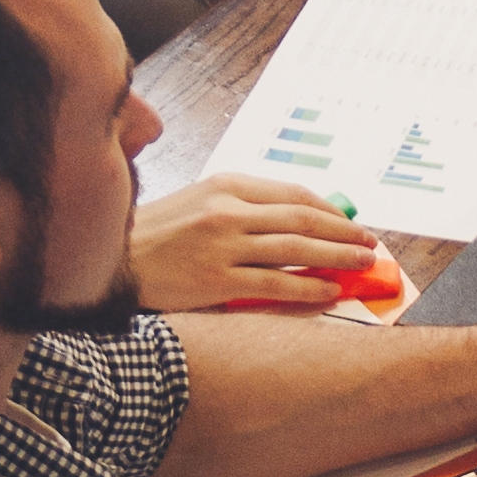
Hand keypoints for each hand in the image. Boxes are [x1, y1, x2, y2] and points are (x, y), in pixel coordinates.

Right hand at [132, 177, 378, 312]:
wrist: (108, 263)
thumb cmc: (155, 234)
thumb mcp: (199, 202)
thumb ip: (244, 206)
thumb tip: (296, 220)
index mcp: (227, 185)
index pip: (294, 194)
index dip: (330, 210)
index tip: (350, 222)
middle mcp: (228, 211)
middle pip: (302, 220)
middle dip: (343, 232)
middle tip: (368, 242)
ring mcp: (222, 246)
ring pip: (295, 250)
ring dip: (335, 257)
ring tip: (360, 264)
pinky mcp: (215, 280)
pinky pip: (274, 284)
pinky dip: (307, 287)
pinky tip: (329, 291)